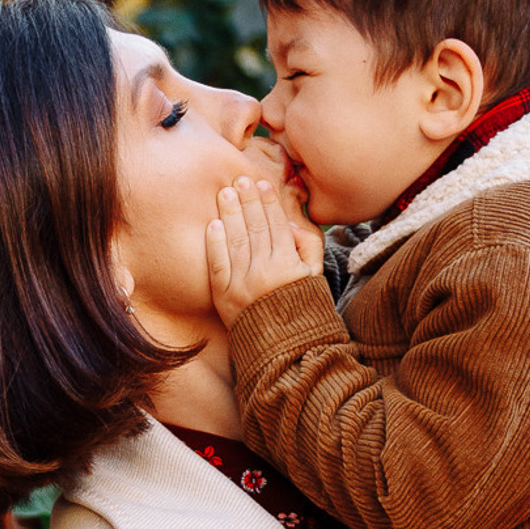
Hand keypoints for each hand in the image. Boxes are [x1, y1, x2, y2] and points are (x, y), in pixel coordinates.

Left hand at [207, 174, 324, 328]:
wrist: (285, 348)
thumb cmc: (303, 309)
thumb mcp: (315, 278)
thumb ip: (309, 247)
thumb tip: (291, 223)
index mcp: (288, 266)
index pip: (276, 226)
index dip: (268, 203)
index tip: (262, 185)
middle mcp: (263, 272)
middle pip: (254, 228)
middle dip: (247, 201)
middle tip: (240, 180)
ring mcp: (241, 284)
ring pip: (235, 240)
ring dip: (230, 214)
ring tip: (225, 193)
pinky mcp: (224, 296)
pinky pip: (217, 264)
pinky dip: (214, 243)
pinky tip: (213, 224)